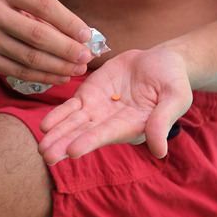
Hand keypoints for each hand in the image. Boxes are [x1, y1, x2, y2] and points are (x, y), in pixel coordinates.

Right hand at [0, 0, 92, 83]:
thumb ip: (37, 11)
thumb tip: (78, 34)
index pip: (43, 4)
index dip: (68, 21)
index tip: (86, 34)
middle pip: (38, 35)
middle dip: (67, 49)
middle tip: (87, 57)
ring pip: (29, 57)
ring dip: (59, 66)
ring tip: (77, 69)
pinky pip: (18, 71)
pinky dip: (43, 76)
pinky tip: (59, 76)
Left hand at [38, 49, 193, 164]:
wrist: (162, 60)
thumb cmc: (173, 80)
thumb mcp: (176, 96)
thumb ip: (162, 121)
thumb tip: (160, 152)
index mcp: (132, 125)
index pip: (108, 134)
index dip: (90, 141)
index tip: (72, 150)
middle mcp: (112, 123)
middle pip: (85, 134)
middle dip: (65, 145)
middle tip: (46, 156)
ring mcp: (98, 111)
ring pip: (74, 124)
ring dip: (57, 135)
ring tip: (41, 148)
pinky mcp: (89, 96)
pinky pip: (70, 108)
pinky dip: (58, 116)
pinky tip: (44, 127)